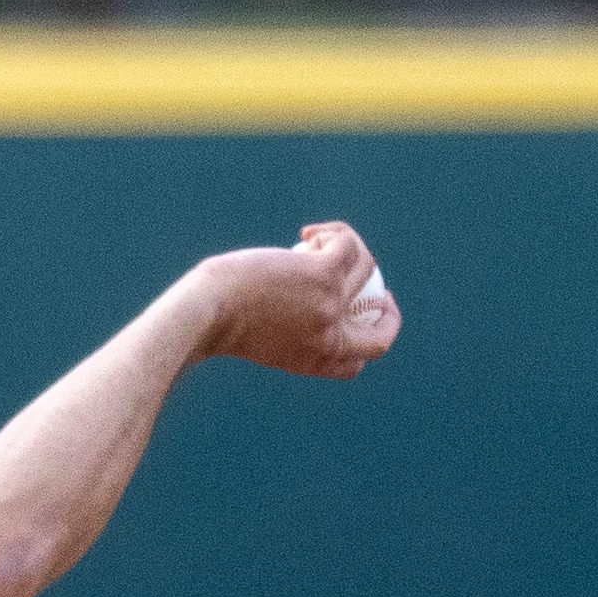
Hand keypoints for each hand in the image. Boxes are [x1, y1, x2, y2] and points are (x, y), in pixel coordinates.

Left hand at [199, 221, 399, 378]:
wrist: (207, 312)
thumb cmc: (221, 324)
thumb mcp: (264, 341)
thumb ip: (292, 334)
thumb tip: (302, 307)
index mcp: (316, 361)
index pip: (357, 363)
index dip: (366, 341)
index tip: (361, 317)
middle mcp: (330, 338)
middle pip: (383, 334)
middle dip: (390, 311)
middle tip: (374, 287)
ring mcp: (332, 304)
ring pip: (368, 270)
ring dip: (350, 251)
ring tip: (316, 244)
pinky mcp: (325, 273)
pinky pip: (349, 244)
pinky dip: (335, 233)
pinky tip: (308, 233)